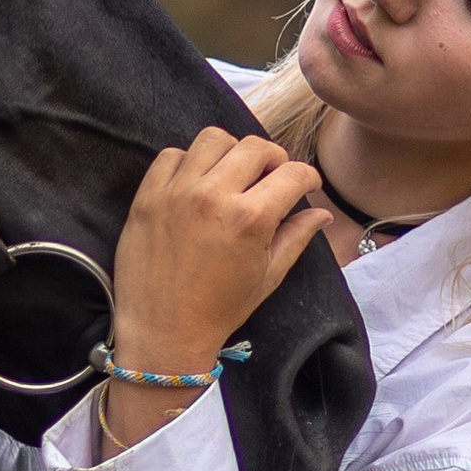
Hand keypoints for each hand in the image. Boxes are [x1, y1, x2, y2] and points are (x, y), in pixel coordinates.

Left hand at [103, 130, 327, 453]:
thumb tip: (323, 212)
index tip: (305, 185)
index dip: (307, 177)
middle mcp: (213, 196)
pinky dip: (188, 162)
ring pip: (213, 139)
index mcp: (250, 218)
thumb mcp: (269, 276)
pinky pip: (171, 155)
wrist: (163, 331)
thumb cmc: (220, 309)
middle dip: (273, 159)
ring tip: (232, 176)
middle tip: (270, 179)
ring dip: (231, 152)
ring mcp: (176, 192)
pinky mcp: (147, 196)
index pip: (293, 173)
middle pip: (255, 147)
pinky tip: (196, 183)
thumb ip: (297, 236)